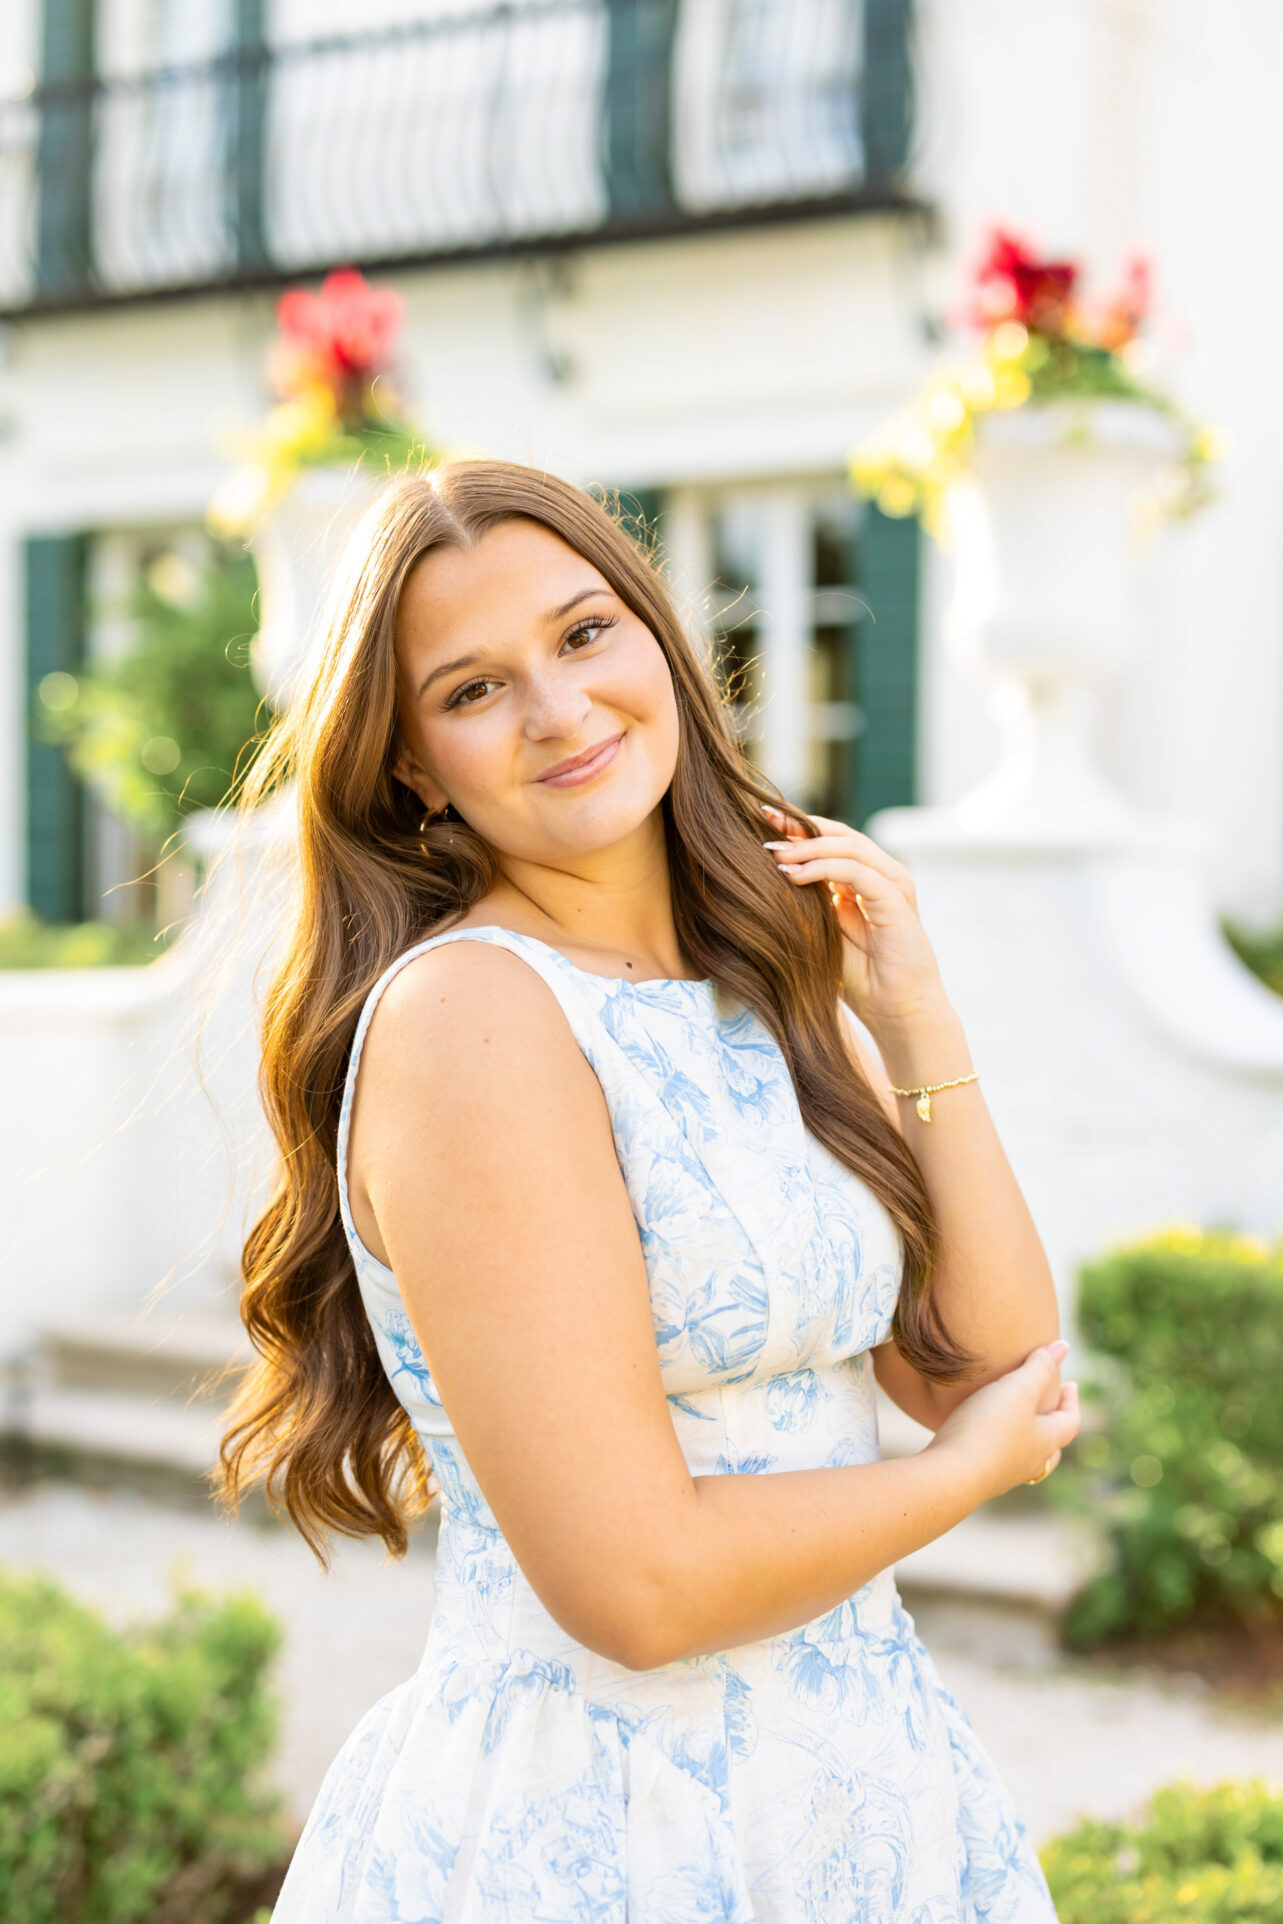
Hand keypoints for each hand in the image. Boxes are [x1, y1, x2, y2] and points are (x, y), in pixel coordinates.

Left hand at [760, 804, 946, 1031]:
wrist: (898, 1012)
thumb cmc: (861, 979)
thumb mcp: (822, 933)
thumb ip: (806, 904)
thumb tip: (767, 878)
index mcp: (862, 880)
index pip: (829, 840)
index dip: (797, 827)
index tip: (760, 821)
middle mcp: (880, 875)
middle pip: (839, 834)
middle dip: (800, 825)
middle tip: (764, 822)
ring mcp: (892, 885)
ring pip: (849, 846)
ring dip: (808, 846)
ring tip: (775, 853)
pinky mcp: (897, 901)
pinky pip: (858, 872)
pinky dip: (824, 869)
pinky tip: (795, 876)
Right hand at [927, 1341, 1081, 1502]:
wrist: (950, 1475)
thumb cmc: (988, 1429)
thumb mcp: (1017, 1390)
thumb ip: (1039, 1367)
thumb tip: (1064, 1346)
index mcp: (1046, 1441)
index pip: (1071, 1422)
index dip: (1073, 1401)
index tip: (1070, 1384)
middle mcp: (1031, 1462)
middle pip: (1053, 1445)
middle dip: (1053, 1424)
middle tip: (1048, 1406)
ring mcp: (1005, 1473)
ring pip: (1027, 1456)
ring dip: (1027, 1437)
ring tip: (1015, 1421)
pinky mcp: (980, 1477)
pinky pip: (999, 1460)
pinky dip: (1000, 1445)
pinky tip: (982, 1435)